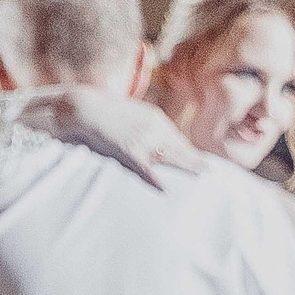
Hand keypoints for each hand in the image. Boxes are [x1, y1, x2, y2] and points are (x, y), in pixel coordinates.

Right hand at [36, 89, 205, 189]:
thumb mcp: (129, 114)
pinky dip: (154, 178)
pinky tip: (164, 187)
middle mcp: (154, 127)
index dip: (189, 152)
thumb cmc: (102, 112)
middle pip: (179, 146)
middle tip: (210, 171)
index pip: (177, 138)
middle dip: (194, 159)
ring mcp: (142, 138)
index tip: (200, 162)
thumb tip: (153, 140)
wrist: (83, 107)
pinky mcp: (128, 149)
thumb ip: (143, 126)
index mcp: (154, 118)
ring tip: (201, 174)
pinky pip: (145, 167)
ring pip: (169, 155)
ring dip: (186, 165)